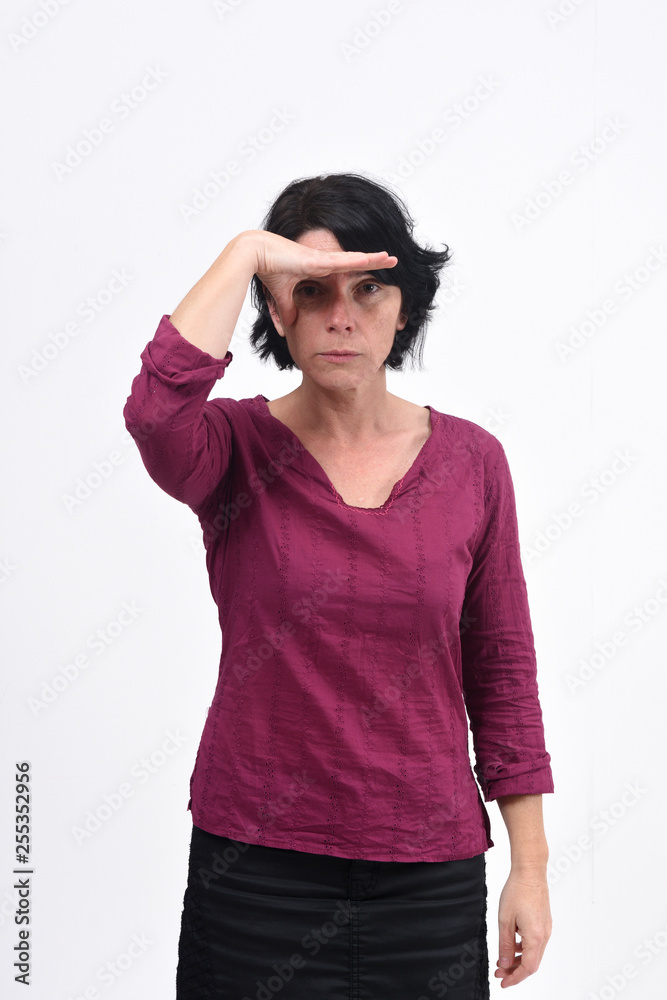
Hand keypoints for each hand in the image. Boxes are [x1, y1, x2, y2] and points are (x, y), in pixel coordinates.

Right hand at [251, 230, 397, 329]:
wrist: (254, 255)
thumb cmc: (266, 269)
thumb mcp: (281, 297)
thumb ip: (288, 309)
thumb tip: (289, 327)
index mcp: (317, 269)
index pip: (344, 271)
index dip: (359, 271)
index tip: (374, 274)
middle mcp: (324, 262)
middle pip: (355, 262)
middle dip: (374, 263)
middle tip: (393, 262)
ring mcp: (323, 259)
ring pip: (355, 259)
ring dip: (374, 259)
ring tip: (392, 258)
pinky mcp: (318, 260)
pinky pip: (345, 261)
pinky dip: (361, 260)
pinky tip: (377, 259)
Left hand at [495, 868, 551, 987]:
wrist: (530, 871)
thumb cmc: (517, 891)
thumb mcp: (504, 920)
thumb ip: (505, 945)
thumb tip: (505, 964)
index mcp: (535, 937)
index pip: (528, 968)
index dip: (515, 978)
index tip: (502, 982)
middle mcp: (544, 935)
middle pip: (532, 963)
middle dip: (515, 971)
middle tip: (498, 972)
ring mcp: (546, 928)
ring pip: (534, 953)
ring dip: (519, 960)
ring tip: (502, 960)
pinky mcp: (544, 922)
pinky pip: (535, 942)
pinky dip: (524, 948)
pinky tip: (512, 944)